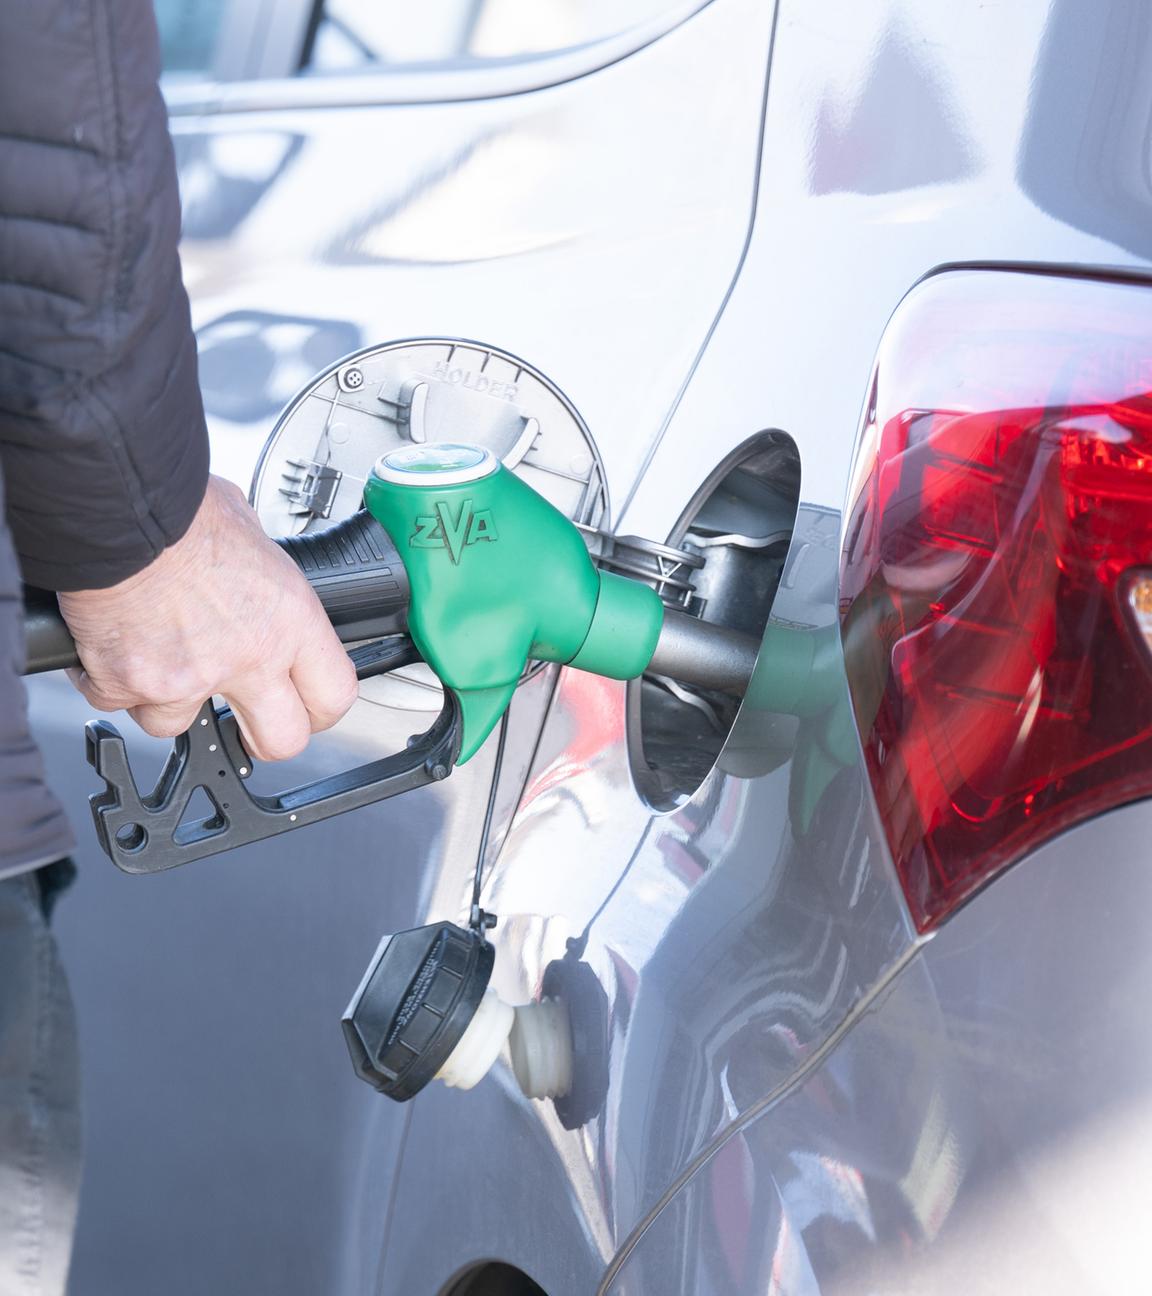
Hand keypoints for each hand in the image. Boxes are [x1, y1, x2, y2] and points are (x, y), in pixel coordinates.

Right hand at [59, 475, 358, 760]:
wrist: (115, 511)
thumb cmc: (179, 509)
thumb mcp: (250, 532)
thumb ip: (261, 573)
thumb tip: (256, 574)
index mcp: (290, 620)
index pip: (334, 694)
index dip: (321, 710)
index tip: (308, 709)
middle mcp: (248, 657)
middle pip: (281, 740)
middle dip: (262, 736)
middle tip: (245, 720)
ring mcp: (188, 678)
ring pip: (181, 726)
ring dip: (167, 700)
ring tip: (157, 654)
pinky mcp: (130, 685)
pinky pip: (119, 703)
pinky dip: (112, 681)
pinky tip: (114, 645)